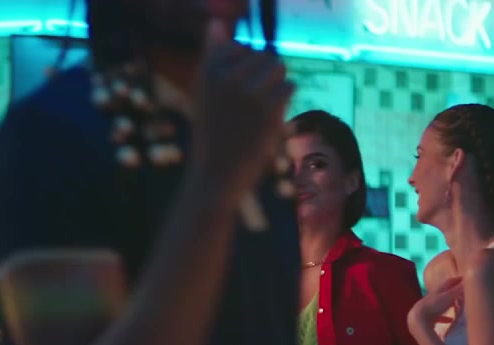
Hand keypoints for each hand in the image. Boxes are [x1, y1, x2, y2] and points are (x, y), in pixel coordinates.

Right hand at [192, 19, 294, 195]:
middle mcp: (227, 77)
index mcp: (208, 70)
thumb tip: (215, 23)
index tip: (235, 96)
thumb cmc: (212, 132)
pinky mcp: (268, 108)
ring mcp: (248, 92)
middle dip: (264, 78)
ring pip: (279, 67)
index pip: (241, 48)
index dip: (245, 70)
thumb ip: (212, 56)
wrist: (216, 173)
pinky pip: (289, 87)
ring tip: (261, 109)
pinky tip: (268, 120)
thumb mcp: (204, 92)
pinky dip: (283, 103)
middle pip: (264, 55)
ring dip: (276, 86)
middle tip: (249, 107)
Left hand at [408, 276, 462, 331]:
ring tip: (457, 306)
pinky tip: (450, 320)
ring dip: (449, 304)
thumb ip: (459, 289)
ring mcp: (430, 307)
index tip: (466, 278)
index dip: (458, 279)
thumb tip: (469, 279)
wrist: (418, 319)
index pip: (449, 282)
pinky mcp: (428, 318)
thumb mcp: (449, 296)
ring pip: (441, 303)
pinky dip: (445, 318)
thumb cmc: (434, 305)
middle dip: (453, 291)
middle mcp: (433, 296)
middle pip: (445, 292)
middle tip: (462, 292)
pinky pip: (438, 316)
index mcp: (439, 290)